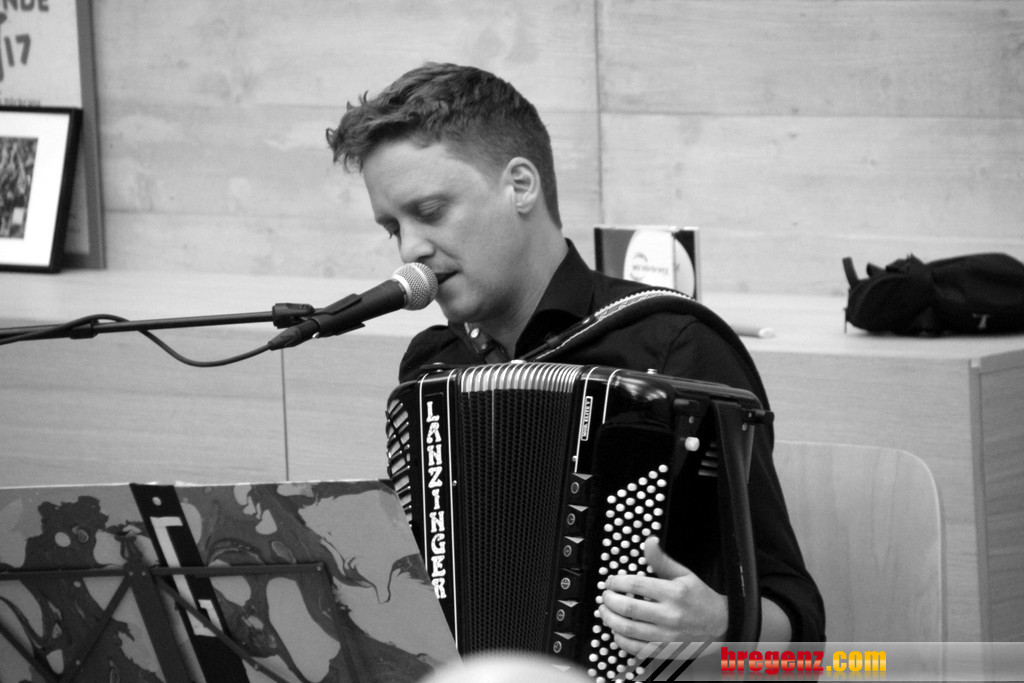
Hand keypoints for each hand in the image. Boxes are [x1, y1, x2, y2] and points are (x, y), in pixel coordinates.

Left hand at [598, 536, 727, 654]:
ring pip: (628, 629)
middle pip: (628, 608)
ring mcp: (667, 636)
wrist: (721, 626)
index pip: (636, 586)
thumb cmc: (700, 598)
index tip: (610, 581)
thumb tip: (649, 541)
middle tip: (604, 596)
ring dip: (610, 619)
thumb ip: (662, 560)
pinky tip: (616, 630)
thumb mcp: (683, 574)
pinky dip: (620, 639)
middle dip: (609, 601)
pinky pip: (635, 648)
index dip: (617, 583)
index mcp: (674, 593)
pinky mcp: (664, 651)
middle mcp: (670, 615)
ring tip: (605, 611)